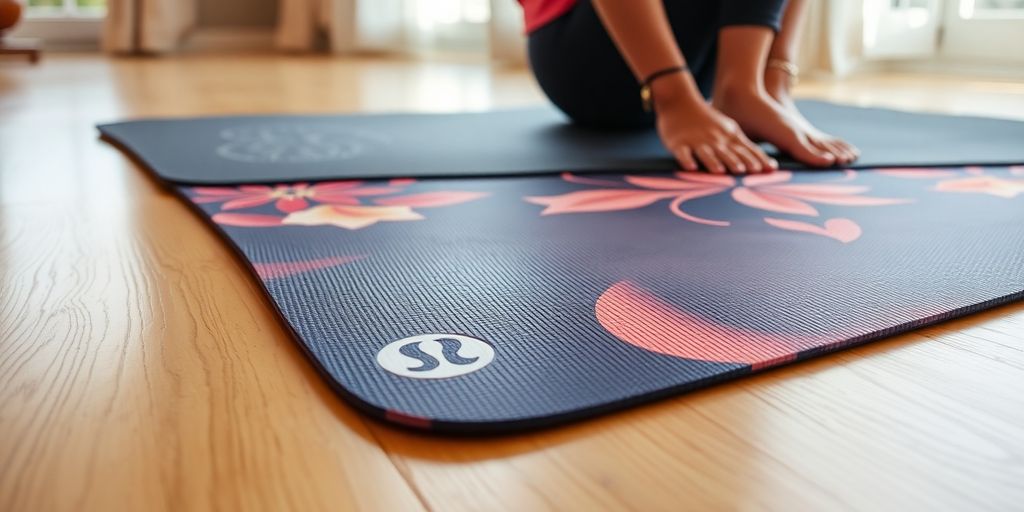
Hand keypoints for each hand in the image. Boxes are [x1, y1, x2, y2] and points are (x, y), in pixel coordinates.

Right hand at [652, 74, 777, 173]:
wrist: (679, 101)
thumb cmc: (707, 120)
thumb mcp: (729, 129)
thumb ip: (744, 146)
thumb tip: (767, 164)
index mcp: (728, 136)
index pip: (746, 150)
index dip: (757, 159)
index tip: (769, 169)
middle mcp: (714, 139)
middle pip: (727, 152)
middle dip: (737, 161)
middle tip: (747, 172)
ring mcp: (696, 141)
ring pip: (706, 153)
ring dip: (713, 162)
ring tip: (720, 172)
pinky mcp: (678, 144)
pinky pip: (683, 153)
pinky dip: (686, 160)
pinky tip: (691, 167)